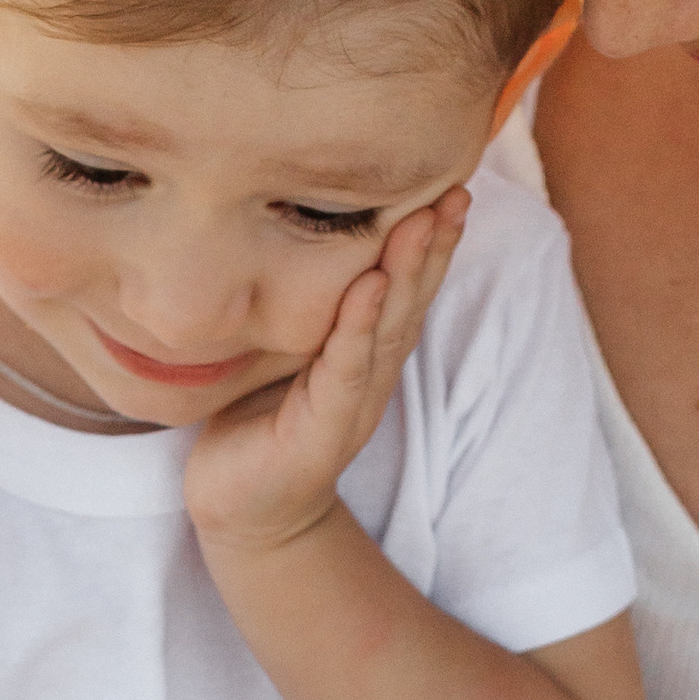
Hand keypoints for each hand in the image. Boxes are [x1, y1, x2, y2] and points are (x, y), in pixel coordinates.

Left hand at [183, 188, 469, 555]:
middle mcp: (369, 377)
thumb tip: (294, 239)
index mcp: (363, 356)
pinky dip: (359, 327)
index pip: (404, 290)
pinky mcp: (322, 433)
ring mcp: (351, 406)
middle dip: (435, 246)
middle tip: (458, 191)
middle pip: (410, 302)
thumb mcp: (285, 357)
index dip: (429, 242)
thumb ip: (306, 310)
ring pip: (388, 329)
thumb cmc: (258, 428)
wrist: (240, 514)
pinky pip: (345, 370)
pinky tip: (371, 287)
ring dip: (409, 274)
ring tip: (425, 222)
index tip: (449, 186)